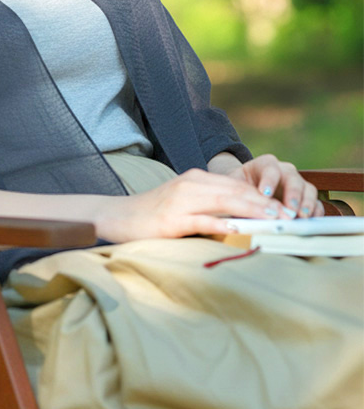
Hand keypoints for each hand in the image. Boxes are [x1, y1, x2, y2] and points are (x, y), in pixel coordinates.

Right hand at [95, 168, 284, 243]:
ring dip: (252, 211)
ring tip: (274, 220)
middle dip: (265, 203)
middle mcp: (190, 184)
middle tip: (289, 216)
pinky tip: (239, 229)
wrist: (118, 216)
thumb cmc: (152, 214)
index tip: (285, 208)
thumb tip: (243, 217)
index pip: (236, 185)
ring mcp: (180, 200)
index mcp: (195, 178)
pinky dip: (223, 224)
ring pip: (224, 202)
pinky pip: (202, 220)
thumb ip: (210, 205)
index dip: (263, 196)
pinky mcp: (171, 219)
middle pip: (235, 191)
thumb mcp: (184, 202)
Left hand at [222, 153, 323, 217]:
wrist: (247, 188)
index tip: (265, 193)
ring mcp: (298, 183)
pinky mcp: (306, 197)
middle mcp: (285, 171)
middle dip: (292, 194)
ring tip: (302, 217)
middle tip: (289, 209)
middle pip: (293, 178)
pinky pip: (316, 202)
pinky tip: (311, 221)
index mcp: (265, 164)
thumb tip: (247, 212)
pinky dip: (315, 211)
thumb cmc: (240, 187)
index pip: (269, 168)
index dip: (268, 180)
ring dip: (306, 203)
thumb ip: (241, 197)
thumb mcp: (235, 188)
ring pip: (308, 189)